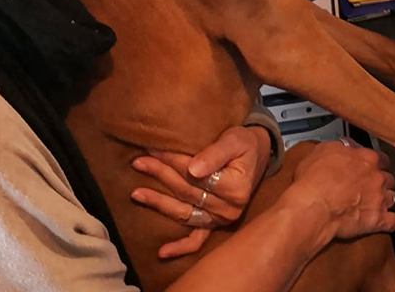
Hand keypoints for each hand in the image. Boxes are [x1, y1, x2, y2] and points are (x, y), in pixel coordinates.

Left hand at [131, 125, 271, 257]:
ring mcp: (221, 219)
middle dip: (160, 175)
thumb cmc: (244, 144)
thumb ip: (214, 154)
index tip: (151, 148)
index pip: (194, 174)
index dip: (172, 161)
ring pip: (184, 213)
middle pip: (186, 191)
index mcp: (234, 188)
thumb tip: (192, 169)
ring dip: (159, 203)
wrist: (258, 153)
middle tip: (139, 162)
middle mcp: (228, 209)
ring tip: (136, 193)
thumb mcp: (234, 141)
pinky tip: (162, 252)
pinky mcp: (215, 224)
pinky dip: (181, 247)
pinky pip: (197, 240)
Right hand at [284, 140, 394, 241]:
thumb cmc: (314, 178)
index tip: (370, 166)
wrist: (315, 205)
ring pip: (393, 197)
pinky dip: (392, 222)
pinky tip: (388, 221)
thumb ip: (341, 146)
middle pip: (388, 177)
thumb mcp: (324, 150)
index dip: (375, 163)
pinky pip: (394, 221)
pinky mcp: (378, 220)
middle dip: (381, 181)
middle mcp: (377, 177)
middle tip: (370, 185)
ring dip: (386, 199)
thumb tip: (346, 145)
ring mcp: (380, 199)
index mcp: (366, 158)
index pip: (381, 158)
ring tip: (377, 202)